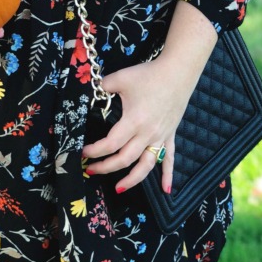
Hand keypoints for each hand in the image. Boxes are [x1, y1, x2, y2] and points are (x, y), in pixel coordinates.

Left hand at [82, 54, 191, 194]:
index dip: (95, 151)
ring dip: (132, 179)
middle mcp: (147, 134)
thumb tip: (93, 90)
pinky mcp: (170, 134)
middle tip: (91, 170)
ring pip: (146, 165)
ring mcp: (160, 136)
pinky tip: (166, 189)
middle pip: (125, 159)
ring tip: (118, 188)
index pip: (111, 144)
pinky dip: (168, 175)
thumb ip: (103, 86)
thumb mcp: (121, 78)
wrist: (177, 71)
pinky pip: (169, 158)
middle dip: (106, 167)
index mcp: (133, 121)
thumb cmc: (149, 75)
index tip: (84, 152)